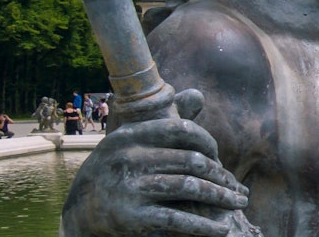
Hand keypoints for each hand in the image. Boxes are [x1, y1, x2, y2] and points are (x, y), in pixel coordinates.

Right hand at [61, 89, 250, 236]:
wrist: (79, 211)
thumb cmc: (113, 171)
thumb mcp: (129, 143)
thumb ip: (164, 123)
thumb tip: (198, 94)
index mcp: (129, 136)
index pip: (182, 130)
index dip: (207, 143)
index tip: (218, 158)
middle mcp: (128, 158)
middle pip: (192, 161)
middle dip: (221, 176)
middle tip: (237, 188)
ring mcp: (129, 187)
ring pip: (190, 187)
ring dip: (221, 197)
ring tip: (238, 203)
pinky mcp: (131, 216)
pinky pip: (177, 219)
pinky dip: (204, 226)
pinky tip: (221, 230)